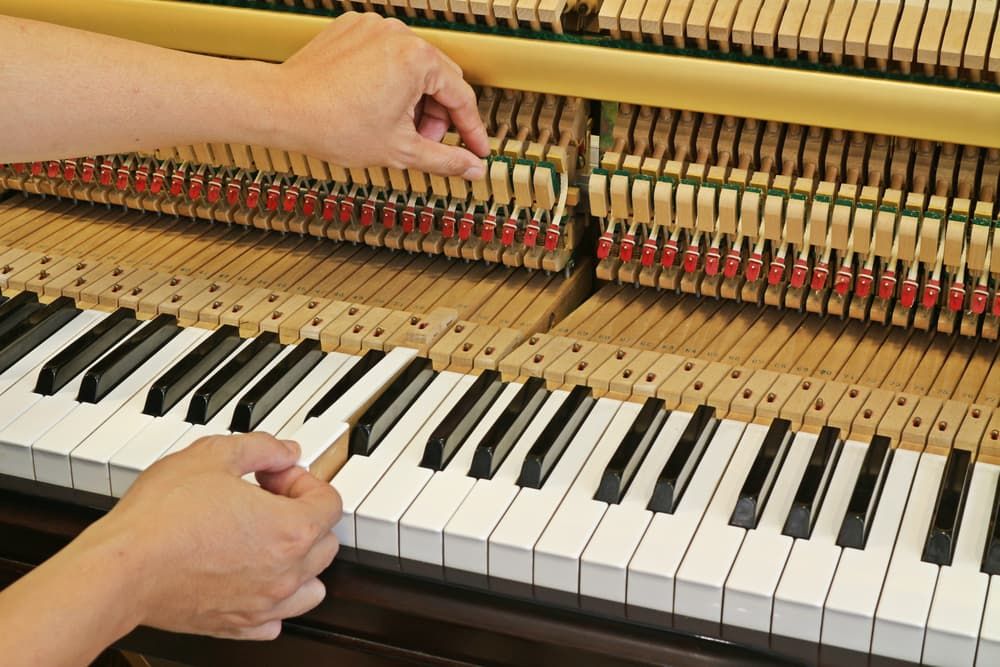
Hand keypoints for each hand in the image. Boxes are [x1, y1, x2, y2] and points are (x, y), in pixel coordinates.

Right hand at [100, 432, 340, 639]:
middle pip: (325, 542)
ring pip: (312, 586)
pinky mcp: (238, 626)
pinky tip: (251, 577)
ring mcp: (264, 605)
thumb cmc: (163, 517)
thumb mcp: (214, 455)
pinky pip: (277, 620)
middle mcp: (287, 572)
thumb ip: (262, 448)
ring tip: (265, 539)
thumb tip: (286, 451)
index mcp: (291, 530)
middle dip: (303, 514)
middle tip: (265, 498)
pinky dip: (274, 600)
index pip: (330, 502)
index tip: (275, 474)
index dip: (303, 479)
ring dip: (299, 560)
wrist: (121, 569)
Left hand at [272, 12, 489, 177]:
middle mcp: (399, 34)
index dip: (472, 131)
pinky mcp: (353, 29)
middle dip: (436, 116)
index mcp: (417, 59)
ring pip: (413, 67)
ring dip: (413, 98)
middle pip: (439, 79)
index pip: (462, 97)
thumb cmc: (331, 124)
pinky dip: (387, 79)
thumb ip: (445, 161)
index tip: (476, 148)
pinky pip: (385, 55)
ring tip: (391, 125)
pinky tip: (371, 104)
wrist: (282, 107)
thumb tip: (472, 168)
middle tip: (422, 143)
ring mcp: (374, 27)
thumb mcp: (400, 151)